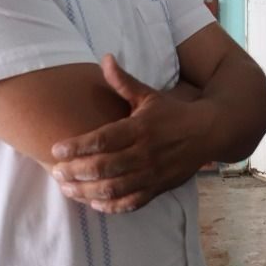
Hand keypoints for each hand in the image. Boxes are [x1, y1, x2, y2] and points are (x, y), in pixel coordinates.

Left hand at [49, 54, 212, 212]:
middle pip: (103, 167)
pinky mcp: (159, 188)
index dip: (77, 146)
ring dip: (86, 192)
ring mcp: (152, 173)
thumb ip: (123, 82)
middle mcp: (145, 152)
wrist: (210, 132)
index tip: (55, 150)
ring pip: (114, 188)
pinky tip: (95, 203)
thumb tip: (105, 58)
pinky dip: (112, 206)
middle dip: (75, 172)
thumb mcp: (149, 95)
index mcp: (140, 127)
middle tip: (56, 172)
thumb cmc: (174, 113)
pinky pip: (132, 203)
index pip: (103, 139)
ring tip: (67, 189)